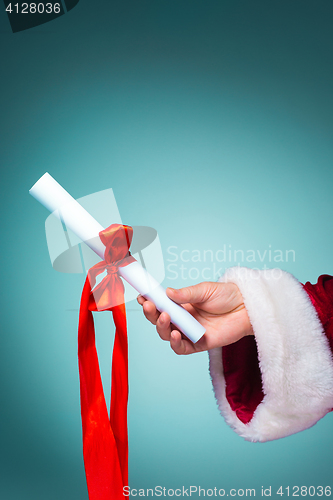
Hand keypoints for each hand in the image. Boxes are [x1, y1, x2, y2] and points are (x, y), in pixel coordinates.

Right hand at [137, 281, 252, 354]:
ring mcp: (190, 332)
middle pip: (160, 321)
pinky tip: (177, 334)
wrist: (247, 308)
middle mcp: (183, 319)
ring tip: (165, 317)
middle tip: (150, 306)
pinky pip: (182, 348)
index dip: (149, 302)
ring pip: (167, 335)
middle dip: (151, 314)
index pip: (160, 304)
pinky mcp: (199, 344)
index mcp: (181, 304)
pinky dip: (176, 343)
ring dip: (162, 327)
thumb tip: (167, 293)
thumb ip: (186, 294)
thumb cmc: (226, 296)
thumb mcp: (204, 290)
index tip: (141, 296)